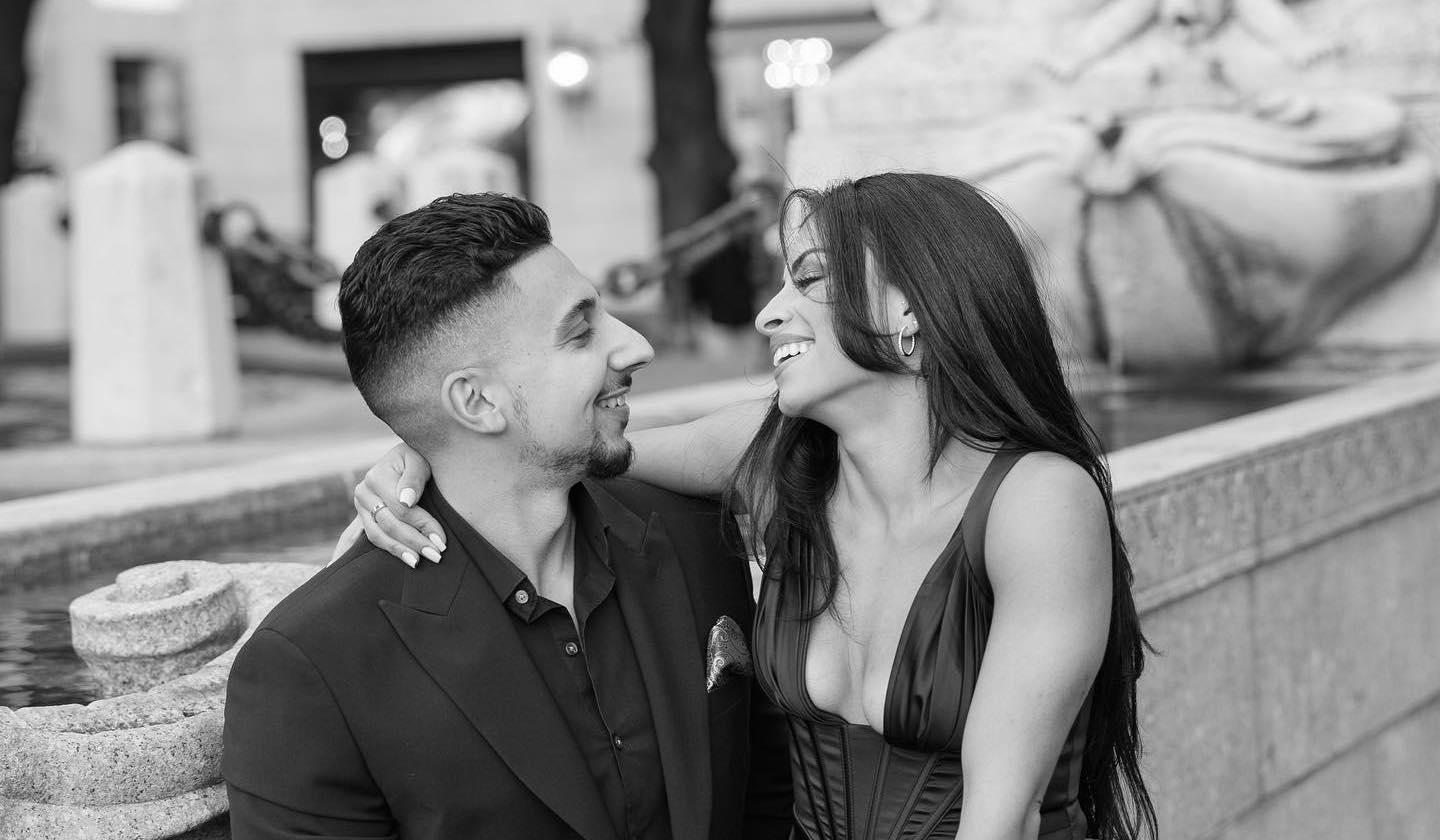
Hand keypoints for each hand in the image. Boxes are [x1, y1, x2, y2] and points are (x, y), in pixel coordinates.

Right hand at [350, 442, 445, 567]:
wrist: (405, 457)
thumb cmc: (417, 457)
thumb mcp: (419, 459)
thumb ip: (414, 477)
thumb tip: (406, 501)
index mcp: (376, 477)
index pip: (401, 509)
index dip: (422, 525)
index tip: (441, 541)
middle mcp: (363, 493)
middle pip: (389, 524)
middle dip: (414, 542)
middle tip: (436, 556)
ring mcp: (360, 507)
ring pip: (377, 535)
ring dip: (399, 551)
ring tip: (417, 563)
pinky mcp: (363, 518)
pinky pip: (371, 538)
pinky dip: (385, 550)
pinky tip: (397, 561)